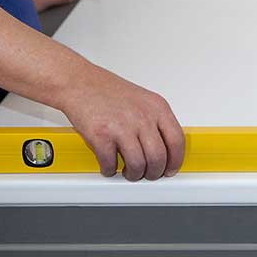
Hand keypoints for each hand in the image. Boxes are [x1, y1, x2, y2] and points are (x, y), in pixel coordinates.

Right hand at [59, 65, 184, 180]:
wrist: (79, 82)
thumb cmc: (108, 91)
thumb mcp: (143, 100)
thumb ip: (156, 122)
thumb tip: (165, 148)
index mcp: (157, 107)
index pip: (177, 140)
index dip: (175, 161)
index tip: (170, 169)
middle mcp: (143, 117)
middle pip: (158, 157)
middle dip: (154, 173)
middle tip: (147, 174)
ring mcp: (122, 126)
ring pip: (138, 165)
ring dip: (133, 174)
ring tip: (128, 171)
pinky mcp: (101, 135)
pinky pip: (111, 164)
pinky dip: (110, 170)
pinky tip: (109, 164)